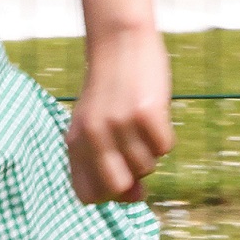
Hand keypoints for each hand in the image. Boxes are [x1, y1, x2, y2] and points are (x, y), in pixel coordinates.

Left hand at [65, 32, 173, 203]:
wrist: (120, 42)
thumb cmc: (110, 91)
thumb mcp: (95, 125)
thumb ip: (107, 163)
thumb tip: (136, 197)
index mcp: (74, 142)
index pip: (87, 196)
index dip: (108, 193)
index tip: (121, 176)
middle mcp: (93, 135)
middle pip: (118, 188)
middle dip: (133, 179)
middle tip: (136, 153)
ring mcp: (119, 124)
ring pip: (146, 167)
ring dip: (150, 151)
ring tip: (141, 124)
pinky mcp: (146, 112)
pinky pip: (165, 147)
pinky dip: (165, 136)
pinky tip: (155, 115)